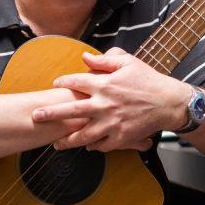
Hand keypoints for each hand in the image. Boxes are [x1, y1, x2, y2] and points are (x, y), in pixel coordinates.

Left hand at [31, 48, 190, 151]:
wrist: (169, 103)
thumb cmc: (149, 81)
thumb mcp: (128, 62)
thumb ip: (105, 59)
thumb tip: (84, 57)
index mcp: (104, 84)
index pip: (75, 82)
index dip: (63, 82)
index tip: (56, 83)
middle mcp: (104, 104)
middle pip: (70, 110)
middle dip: (50, 114)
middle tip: (35, 116)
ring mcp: (111, 123)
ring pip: (83, 135)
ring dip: (67, 140)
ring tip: (56, 144)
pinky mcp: (121, 137)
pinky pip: (102, 145)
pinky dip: (93, 146)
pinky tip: (86, 146)